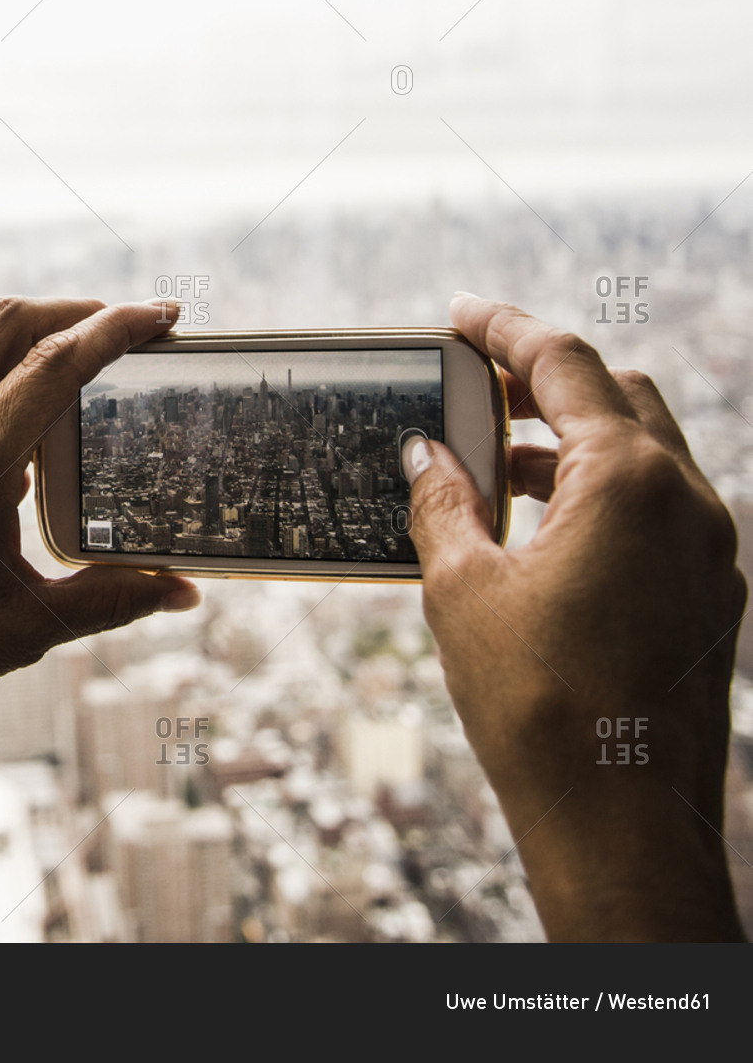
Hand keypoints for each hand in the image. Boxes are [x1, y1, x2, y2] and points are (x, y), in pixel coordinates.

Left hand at [0, 297, 199, 825]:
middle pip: (6, 326)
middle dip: (76, 311)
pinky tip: (42, 439)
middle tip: (136, 328)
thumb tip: (183, 591)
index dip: (113, 330)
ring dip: (39, 346)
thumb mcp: (23, 630)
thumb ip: (110, 601)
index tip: (161, 315)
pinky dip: (5, 389)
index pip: (50, 368)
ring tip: (99, 376)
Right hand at [405, 294, 746, 939]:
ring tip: (495, 460)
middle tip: (477, 383)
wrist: (621, 822)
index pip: (566, 364)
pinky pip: (658, 507)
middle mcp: (686, 500)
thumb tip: (425, 453)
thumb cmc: (537, 706)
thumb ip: (443, 502)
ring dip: (572, 439)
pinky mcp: (711, 593)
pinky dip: (601, 490)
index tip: (461, 315)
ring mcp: (710, 549)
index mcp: (627, 481)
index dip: (506, 329)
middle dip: (547, 379)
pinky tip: (543, 527)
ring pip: (645, 452)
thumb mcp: (462, 589)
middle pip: (620, 395)